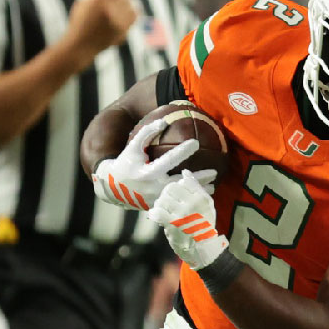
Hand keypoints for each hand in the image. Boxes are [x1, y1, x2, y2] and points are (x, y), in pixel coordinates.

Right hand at [64, 0, 136, 60]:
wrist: (81, 45)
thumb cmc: (79, 22)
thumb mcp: (83, 4)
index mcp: (98, 1)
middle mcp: (110, 9)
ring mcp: (117, 21)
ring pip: (129, 4)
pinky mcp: (123, 30)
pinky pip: (133, 16)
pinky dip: (132, 10)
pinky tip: (131, 8)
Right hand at [92, 117, 214, 209]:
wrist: (113, 189)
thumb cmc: (126, 163)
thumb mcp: (132, 147)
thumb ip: (146, 133)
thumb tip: (164, 120)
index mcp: (147, 172)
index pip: (169, 159)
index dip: (182, 150)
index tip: (195, 142)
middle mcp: (153, 187)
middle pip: (181, 181)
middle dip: (199, 177)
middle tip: (215, 171)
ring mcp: (157, 199)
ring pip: (183, 196)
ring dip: (199, 191)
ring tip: (214, 185)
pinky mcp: (159, 208)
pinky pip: (179, 204)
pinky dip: (191, 200)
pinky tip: (202, 195)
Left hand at [148, 170, 229, 269]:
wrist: (202, 247)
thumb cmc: (203, 224)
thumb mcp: (206, 204)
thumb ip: (196, 188)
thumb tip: (185, 172)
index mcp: (202, 197)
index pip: (183, 181)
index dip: (177, 187)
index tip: (176, 195)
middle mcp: (193, 204)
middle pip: (171, 188)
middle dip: (166, 194)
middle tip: (167, 201)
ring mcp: (182, 214)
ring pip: (162, 199)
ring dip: (160, 204)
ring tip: (163, 209)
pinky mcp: (172, 224)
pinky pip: (157, 211)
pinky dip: (154, 213)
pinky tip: (156, 216)